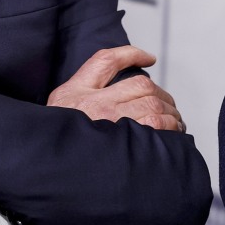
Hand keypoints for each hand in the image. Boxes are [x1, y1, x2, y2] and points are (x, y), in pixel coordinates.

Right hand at [47, 46, 184, 131]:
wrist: (50, 169)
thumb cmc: (59, 144)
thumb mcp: (58, 111)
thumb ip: (81, 97)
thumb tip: (120, 90)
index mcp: (74, 92)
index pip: (106, 61)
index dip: (131, 54)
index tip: (149, 58)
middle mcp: (92, 104)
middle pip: (141, 85)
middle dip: (162, 94)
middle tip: (168, 107)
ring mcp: (108, 123)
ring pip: (153, 105)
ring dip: (171, 113)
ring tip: (174, 122)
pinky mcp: (122, 144)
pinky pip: (157, 128)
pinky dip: (170, 129)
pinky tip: (171, 135)